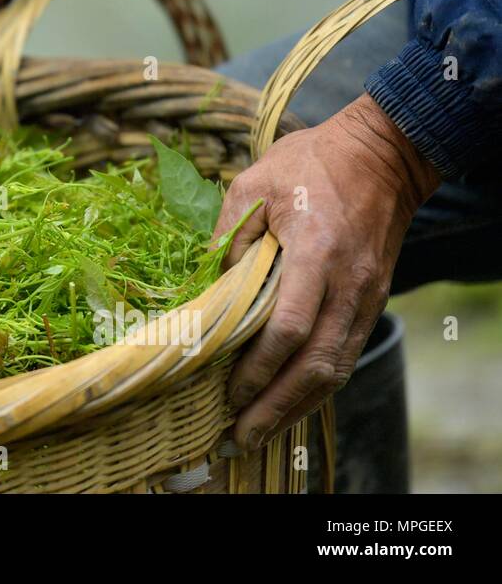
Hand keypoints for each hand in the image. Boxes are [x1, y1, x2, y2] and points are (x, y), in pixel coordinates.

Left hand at [212, 93, 439, 450]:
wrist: (382, 155)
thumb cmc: (310, 164)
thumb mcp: (254, 183)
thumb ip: (228, 235)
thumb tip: (207, 286)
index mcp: (315, 252)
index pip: (289, 327)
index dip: (259, 366)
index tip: (229, 390)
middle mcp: (347, 283)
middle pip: (316, 364)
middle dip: (276, 406)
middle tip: (241, 435)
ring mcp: (365, 295)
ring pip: (335, 368)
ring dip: (297, 406)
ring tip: (261, 432)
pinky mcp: (372, 300)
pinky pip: (346, 354)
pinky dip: (318, 385)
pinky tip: (290, 401)